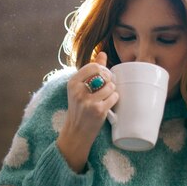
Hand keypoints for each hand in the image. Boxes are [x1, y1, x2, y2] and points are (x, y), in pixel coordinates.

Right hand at [56, 52, 118, 172]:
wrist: (76, 132)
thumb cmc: (79, 108)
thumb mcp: (79, 88)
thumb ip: (91, 70)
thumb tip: (103, 53)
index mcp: (72, 83)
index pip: (93, 67)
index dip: (103, 70)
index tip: (103, 77)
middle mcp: (78, 91)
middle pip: (104, 75)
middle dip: (109, 80)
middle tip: (106, 88)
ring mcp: (88, 101)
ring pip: (110, 86)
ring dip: (112, 91)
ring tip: (105, 97)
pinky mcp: (98, 110)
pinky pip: (114, 97)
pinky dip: (114, 100)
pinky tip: (108, 104)